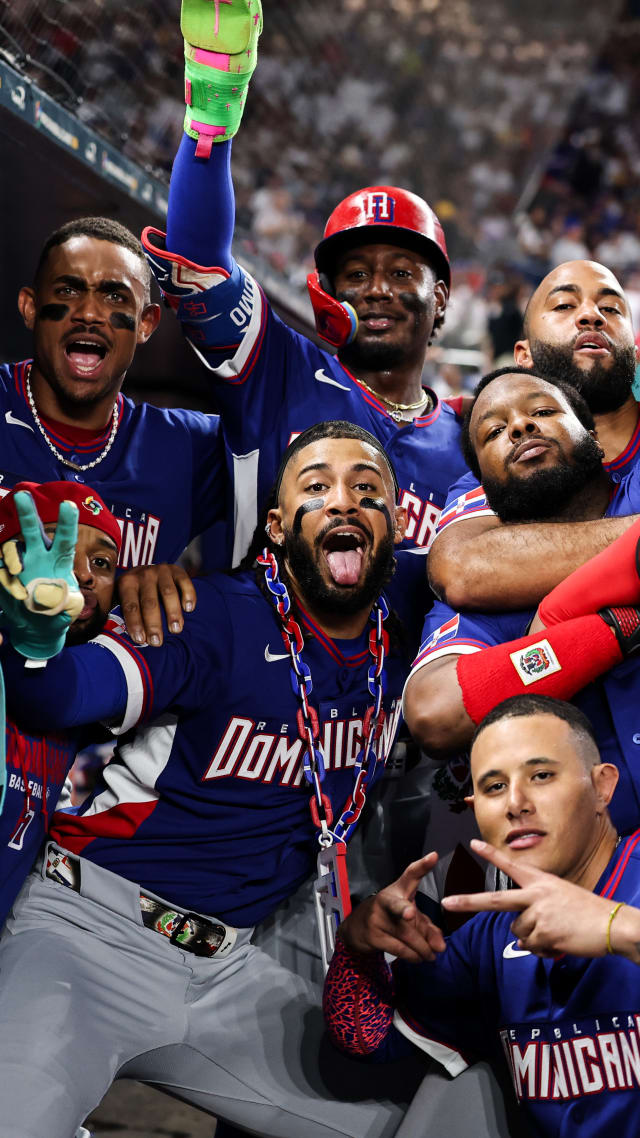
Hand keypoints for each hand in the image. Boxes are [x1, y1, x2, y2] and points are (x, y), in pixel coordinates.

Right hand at [0, 492, 82, 659]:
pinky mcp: (5, 575)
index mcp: (59, 560)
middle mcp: (39, 556)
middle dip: (28, 513)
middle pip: (33, 530)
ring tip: (18, 572)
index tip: (69, 504)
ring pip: (11, 547)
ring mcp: (20, 564)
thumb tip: (60, 600)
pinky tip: (18, 594)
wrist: (37, 628)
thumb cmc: (58, 614)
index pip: (65, 539)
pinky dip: (5, 578)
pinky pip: (0, 568)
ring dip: (12, 556)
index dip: (67, 522)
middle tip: (22, 496)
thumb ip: (67, 604)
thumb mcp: (69, 611)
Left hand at [117, 563, 196, 645]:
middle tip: (157, 641)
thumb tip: (122, 639)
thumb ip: (121, 615)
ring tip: (176, 630)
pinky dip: (188, 595)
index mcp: (127, 583)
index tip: (141, 640)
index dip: (135, 623)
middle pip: (149, 601)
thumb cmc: (133, 593)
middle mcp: (144, 575)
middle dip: (153, 624)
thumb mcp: (121, 599)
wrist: (146, 572)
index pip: (130, 606)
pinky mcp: (177, 570)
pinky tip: (189, 609)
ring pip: (168, 592)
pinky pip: (185, 581)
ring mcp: (161, 571)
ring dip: (173, 612)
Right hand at [339, 854, 445, 962]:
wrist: (356, 928)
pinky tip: (419, 959)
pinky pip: (398, 949)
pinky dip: (412, 956)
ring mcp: (377, 919)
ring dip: (422, 949)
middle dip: (403, 909)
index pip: (411, 874)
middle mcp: (386, 900)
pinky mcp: (373, 936)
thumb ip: (428, 929)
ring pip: (405, 935)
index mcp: (398, 889)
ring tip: (431, 956)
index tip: (434, 856)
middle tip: (410, 914)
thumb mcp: (409, 917)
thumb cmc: (390, 917)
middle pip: (398, 906)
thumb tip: (441, 948)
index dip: (422, 866)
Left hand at [442, 838, 618, 957]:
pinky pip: (530, 947)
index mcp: (541, 881)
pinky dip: (541, 948)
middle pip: (494, 901)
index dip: (491, 855)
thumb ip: (536, 908)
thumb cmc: (587, 911)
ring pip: (517, 932)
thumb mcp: (560, 896)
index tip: (473, 844)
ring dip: (532, 936)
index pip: (511, 866)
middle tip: (446, 902)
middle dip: (467, 902)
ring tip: (555, 930)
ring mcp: (539, 915)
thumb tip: (518, 936)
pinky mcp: (544, 935)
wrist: (612, 924)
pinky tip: (558, 941)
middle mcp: (536, 895)